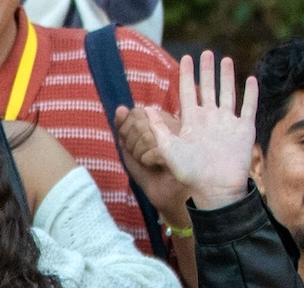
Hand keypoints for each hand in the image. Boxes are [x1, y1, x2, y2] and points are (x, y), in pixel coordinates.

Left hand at [116, 104, 189, 225]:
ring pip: (146, 134)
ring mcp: (181, 136)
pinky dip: (147, 160)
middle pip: (139, 121)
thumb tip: (120, 108)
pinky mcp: (183, 150)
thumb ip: (123, 127)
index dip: (126, 129)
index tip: (132, 145)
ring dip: (139, 152)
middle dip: (132, 142)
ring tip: (148, 162)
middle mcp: (173, 123)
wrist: (163, 196)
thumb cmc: (148, 171)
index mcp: (162, 120)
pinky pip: (154, 147)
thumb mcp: (130, 148)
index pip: (135, 112)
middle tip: (140, 156)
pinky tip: (155, 166)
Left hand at [141, 51, 258, 210]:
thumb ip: (158, 127)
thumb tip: (143, 108)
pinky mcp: (244, 130)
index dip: (187, 75)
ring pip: (228, 93)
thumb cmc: (189, 172)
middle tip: (206, 53)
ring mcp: (227, 123)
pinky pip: (248, 107)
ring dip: (227, 77)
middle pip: (208, 88)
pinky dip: (250, 93)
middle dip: (207, 70)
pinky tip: (251, 79)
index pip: (188, 91)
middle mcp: (209, 119)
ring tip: (226, 59)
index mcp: (191, 120)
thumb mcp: (168, 148)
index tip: (185, 58)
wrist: (215, 188)